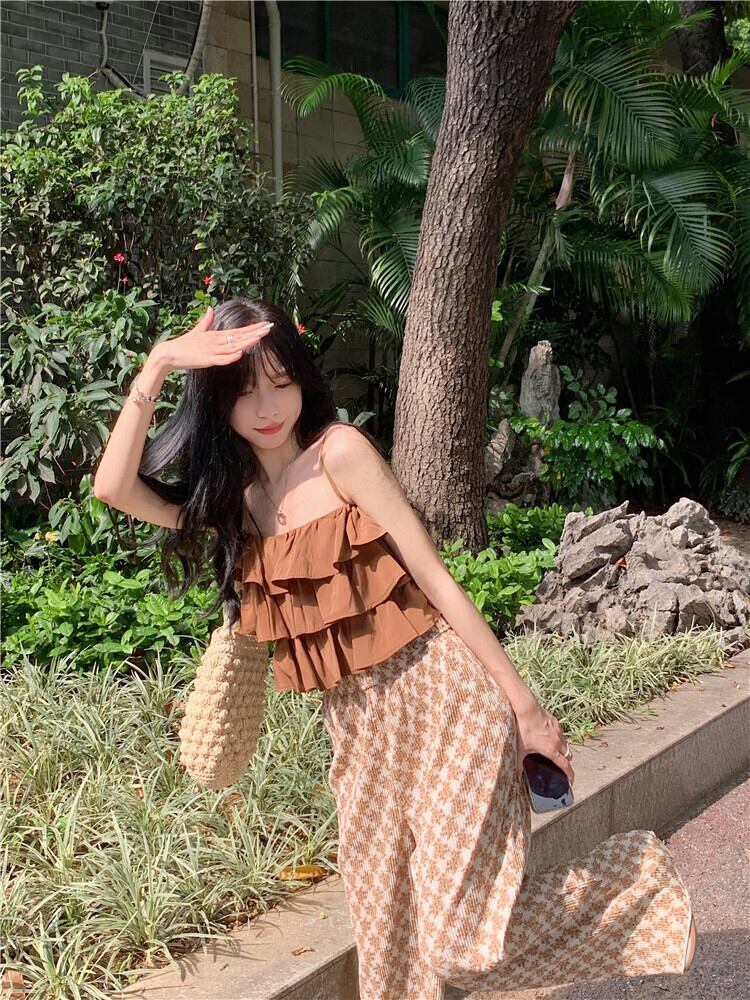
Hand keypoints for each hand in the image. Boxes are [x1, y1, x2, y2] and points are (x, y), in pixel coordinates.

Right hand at [150, 306, 272, 371]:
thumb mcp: (197, 331)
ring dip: (247, 342)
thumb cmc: (183, 344)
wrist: (168, 353)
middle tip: (270, 327)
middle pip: (239, 336)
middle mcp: (216, 341)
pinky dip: (230, 357)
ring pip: (233, 346)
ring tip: (260, 338)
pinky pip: (220, 359)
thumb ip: (205, 321)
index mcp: (215, 335)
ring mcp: (211, 350)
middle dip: (255, 332)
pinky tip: (240, 354)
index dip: (253, 328)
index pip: (238, 331)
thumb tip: (210, 308)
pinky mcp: (206, 360)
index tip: (266, 325)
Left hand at [514, 702, 573, 784]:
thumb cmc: (523, 729)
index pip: (565, 765)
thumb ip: (518, 763)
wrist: (526, 709)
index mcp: (551, 750)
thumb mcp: (520, 749)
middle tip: (560, 765)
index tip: (571, 780)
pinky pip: (560, 733)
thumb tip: (516, 774)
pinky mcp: (555, 721)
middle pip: (568, 755)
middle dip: (566, 761)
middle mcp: (557, 741)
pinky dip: (558, 737)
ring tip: (554, 751)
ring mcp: (558, 730)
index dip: (569, 774)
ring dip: (563, 749)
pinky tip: (549, 736)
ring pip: (566, 743)